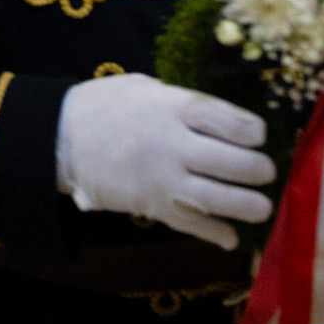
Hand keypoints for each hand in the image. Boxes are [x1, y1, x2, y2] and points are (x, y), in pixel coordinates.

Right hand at [55, 73, 275, 250]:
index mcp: (172, 108)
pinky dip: (215, 234)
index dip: (253, 131)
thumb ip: (179, 100)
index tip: (260, 136)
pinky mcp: (151, 206)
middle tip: (265, 172)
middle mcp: (173, 144)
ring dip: (248, 206)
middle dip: (259, 170)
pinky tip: (230, 237)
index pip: (229, 120)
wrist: (58, 139)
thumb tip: (214, 115)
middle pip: (233, 161)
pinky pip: (191, 224)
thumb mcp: (141, 86)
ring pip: (219, 198)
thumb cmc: (101, 106)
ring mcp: (163, 178)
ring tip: (261, 208)